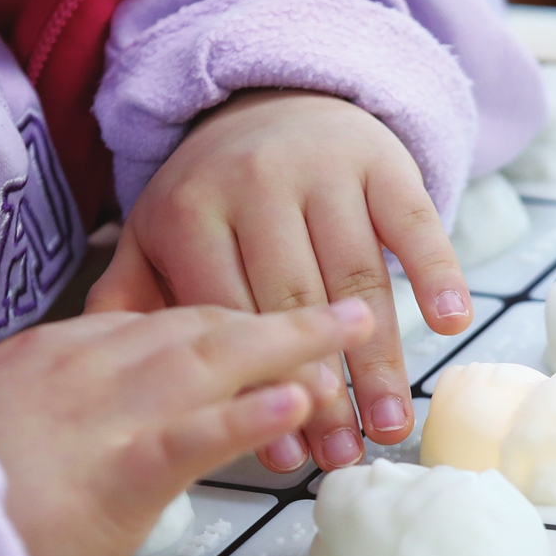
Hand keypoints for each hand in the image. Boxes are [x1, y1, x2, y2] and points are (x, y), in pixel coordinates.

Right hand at [0, 299, 372, 555]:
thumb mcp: (6, 409)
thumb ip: (60, 396)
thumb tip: (92, 406)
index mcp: (74, 348)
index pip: (171, 317)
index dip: (236, 315)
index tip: (277, 316)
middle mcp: (101, 361)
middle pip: (209, 322)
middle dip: (284, 311)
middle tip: (346, 308)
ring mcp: (113, 409)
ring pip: (218, 360)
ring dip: (293, 343)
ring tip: (353, 332)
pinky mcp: (119, 466)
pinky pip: (196, 431)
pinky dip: (250, 412)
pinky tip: (294, 402)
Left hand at [91, 89, 471, 472]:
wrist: (273, 99)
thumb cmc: (213, 190)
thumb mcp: (155, 232)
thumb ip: (128, 296)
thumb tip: (104, 369)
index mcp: (191, 211)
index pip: (227, 315)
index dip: (257, 388)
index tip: (282, 455)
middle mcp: (256, 184)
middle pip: (294, 304)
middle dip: (321, 390)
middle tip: (341, 456)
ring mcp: (324, 168)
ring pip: (358, 276)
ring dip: (379, 359)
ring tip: (389, 426)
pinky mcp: (382, 160)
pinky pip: (414, 221)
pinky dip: (437, 271)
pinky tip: (451, 323)